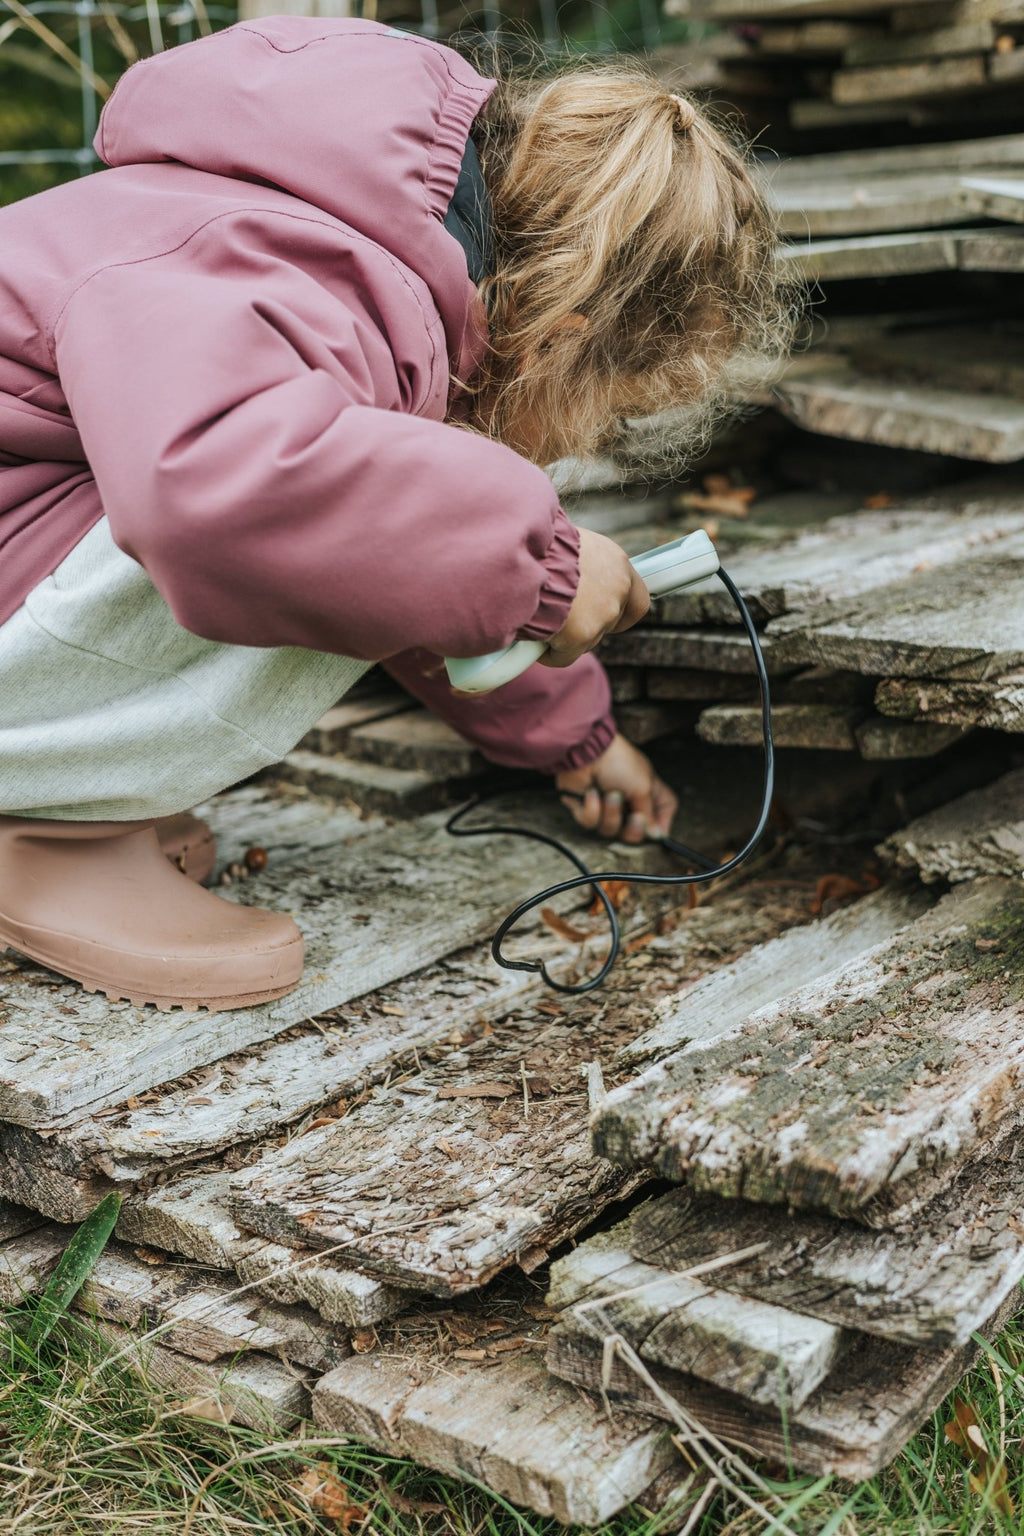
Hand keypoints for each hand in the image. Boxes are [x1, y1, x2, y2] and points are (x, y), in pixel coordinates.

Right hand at [539, 529, 648, 669]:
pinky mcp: (582, 635)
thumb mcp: (566, 547)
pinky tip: (530, 636)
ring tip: (539, 617)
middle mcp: (617, 587)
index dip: (621, 610)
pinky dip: (547, 653)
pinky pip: (563, 656)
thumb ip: (580, 566)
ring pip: (587, 640)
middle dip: (588, 625)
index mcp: (615, 561)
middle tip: (562, 619)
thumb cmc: (534, 548)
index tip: (604, 613)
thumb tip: (574, 581)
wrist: (515, 557)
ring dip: (566, 636)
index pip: (638, 598)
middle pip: (611, 623)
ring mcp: (603, 613)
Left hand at [556, 734, 677, 843]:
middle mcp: (629, 801)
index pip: (663, 814)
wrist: (585, 753)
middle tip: (633, 816)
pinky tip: (590, 794)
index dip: (661, 826)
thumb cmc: (618, 762)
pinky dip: (591, 809)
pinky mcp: (586, 807)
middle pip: (635, 833)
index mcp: (648, 792)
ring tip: (607, 794)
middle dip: (633, 829)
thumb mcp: (642, 787)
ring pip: (611, 830)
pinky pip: (590, 822)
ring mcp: (607, 806)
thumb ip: (650, 814)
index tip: (656, 834)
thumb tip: (656, 834)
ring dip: (610, 813)